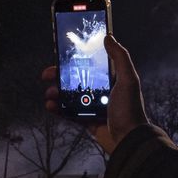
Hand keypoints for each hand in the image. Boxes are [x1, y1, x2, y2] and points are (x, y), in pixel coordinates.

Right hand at [43, 34, 147, 153]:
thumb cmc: (130, 109)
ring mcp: (93, 106)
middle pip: (76, 79)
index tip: (62, 54)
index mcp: (111, 79)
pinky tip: (50, 105)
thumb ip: (120, 57)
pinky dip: (58, 109)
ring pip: (69, 95)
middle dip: (59, 76)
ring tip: (50, 93)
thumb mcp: (128, 80)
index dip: (76, 58)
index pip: (90, 64)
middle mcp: (101, 91)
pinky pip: (68, 112)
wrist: (129, 140)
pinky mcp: (87, 120)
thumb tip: (108, 36)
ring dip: (56, 93)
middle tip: (48, 74)